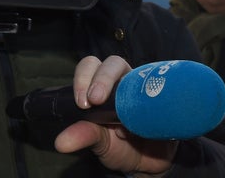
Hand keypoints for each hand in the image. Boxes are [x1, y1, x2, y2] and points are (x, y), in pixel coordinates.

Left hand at [54, 56, 177, 175]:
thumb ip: (82, 136)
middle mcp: (123, 82)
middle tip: (95, 99)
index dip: (84, 77)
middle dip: (103, 77)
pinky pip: (162, 89)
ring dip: (130, 87)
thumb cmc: (122, 147)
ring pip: (139, 70)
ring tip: (121, 110)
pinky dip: (153, 103)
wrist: (151, 162)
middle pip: (113, 63)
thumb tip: (60, 142)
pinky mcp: (164, 97)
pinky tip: (145, 121)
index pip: (90, 67)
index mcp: (102, 87)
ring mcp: (146, 88)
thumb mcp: (100, 143)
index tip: (81, 102)